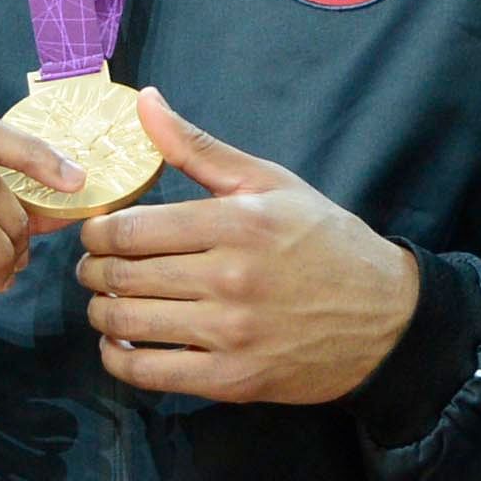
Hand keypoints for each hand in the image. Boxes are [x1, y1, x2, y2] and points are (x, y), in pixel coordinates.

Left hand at [70, 89, 422, 403]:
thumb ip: (199, 148)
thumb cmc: (326, 242)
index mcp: (238, 224)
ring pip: (125, 323)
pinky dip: (118, 357)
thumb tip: (145, 102)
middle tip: (98, 268)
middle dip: (93, 271)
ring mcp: (231, 333)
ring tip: (109, 302)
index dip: (98, 232)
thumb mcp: (271, 183)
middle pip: (120, 276)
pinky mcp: (233, 379)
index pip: (129, 229)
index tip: (101, 233)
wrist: (387, 317)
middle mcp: (231, 279)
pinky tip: (123, 342)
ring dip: (101, 312)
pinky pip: (146, 373)